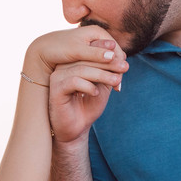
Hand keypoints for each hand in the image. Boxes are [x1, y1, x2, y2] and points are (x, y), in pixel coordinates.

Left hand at [25, 25, 127, 80]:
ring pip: (108, 61)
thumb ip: (94, 54)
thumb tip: (112, 56)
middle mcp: (97, 36)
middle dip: (117, 70)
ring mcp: (93, 44)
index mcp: (97, 32)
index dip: (119, 65)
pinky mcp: (88, 53)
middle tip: (118, 88)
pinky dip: (102, 73)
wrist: (43, 49)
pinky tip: (102, 85)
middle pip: (114, 55)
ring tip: (113, 89)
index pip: (116, 49)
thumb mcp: (77, 51)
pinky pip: (100, 64)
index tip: (119, 80)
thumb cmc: (58, 49)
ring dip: (111, 74)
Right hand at [25, 26, 126, 144]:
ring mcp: (58, 77)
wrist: (76, 129)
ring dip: (102, 74)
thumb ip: (108, 72)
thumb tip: (121, 57)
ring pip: (81, 69)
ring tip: (116, 80)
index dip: (108, 53)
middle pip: (86, 58)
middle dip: (108, 63)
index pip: (90, 51)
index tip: (125, 60)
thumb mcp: (102, 86)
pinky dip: (88, 86)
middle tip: (125, 67)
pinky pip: (73, 82)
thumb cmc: (88, 106)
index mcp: (73, 62)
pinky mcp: (56, 89)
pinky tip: (96, 93)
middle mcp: (63, 67)